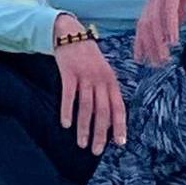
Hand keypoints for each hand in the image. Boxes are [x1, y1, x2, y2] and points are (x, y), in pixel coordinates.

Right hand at [53, 14, 126, 154]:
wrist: (71, 33)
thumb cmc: (87, 57)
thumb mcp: (102, 72)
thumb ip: (106, 91)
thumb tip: (109, 117)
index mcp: (111, 80)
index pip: (119, 107)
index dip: (120, 126)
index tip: (119, 143)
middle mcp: (101, 79)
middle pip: (103, 110)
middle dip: (101, 133)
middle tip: (96, 151)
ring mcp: (85, 75)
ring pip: (86, 106)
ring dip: (84, 127)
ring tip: (81, 143)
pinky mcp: (69, 72)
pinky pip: (69, 95)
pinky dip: (67, 110)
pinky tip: (65, 124)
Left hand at [134, 0, 185, 65]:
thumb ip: (177, 10)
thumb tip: (175, 27)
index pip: (143, 24)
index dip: (141, 42)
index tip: (141, 59)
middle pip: (146, 27)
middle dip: (148, 48)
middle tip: (153, 65)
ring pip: (156, 22)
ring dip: (158, 42)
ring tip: (163, 58)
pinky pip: (169, 11)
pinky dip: (169, 27)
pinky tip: (172, 40)